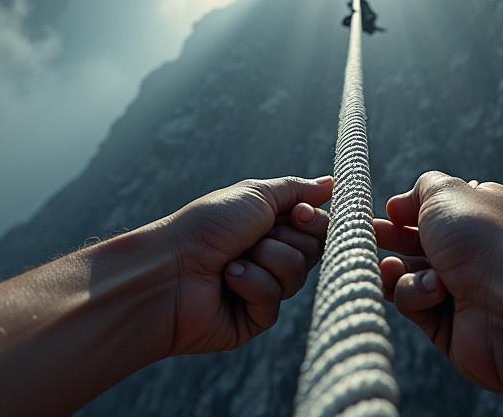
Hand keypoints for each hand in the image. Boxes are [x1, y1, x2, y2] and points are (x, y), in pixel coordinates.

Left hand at [165, 175, 332, 353]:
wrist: (170, 266)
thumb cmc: (207, 225)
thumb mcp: (256, 194)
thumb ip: (297, 189)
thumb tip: (331, 183)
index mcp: (269, 226)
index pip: (317, 227)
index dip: (313, 221)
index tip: (299, 214)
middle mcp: (268, 256)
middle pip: (313, 251)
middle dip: (287, 240)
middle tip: (257, 236)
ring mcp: (261, 288)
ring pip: (297, 276)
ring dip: (267, 260)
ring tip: (234, 259)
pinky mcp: (251, 319)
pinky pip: (274, 301)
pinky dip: (252, 284)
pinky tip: (228, 280)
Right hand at [374, 171, 502, 395]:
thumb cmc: (483, 239)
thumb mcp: (446, 192)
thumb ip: (421, 188)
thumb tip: (402, 204)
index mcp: (477, 215)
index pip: (434, 210)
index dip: (408, 210)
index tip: (388, 211)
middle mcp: (471, 252)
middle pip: (416, 244)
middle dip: (391, 239)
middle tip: (369, 236)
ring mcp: (460, 289)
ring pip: (409, 275)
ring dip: (397, 270)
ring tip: (391, 267)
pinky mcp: (448, 325)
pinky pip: (415, 304)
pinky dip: (415, 295)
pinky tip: (429, 291)